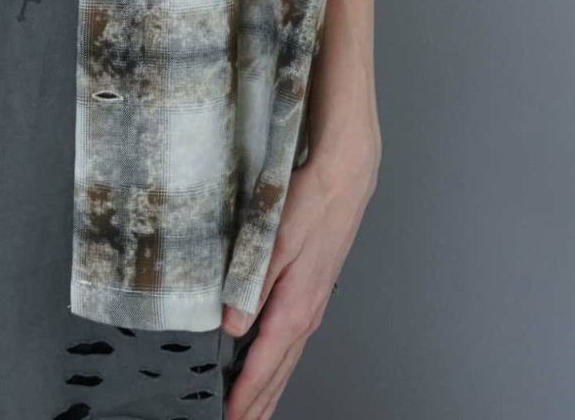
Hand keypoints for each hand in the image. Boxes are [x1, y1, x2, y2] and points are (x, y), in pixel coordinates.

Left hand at [220, 136, 378, 418]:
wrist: (344, 179)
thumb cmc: (310, 204)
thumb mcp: (274, 240)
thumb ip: (252, 284)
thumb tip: (231, 327)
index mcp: (295, 306)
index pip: (265, 363)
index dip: (246, 394)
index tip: (229, 418)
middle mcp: (306, 313)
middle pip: (279, 371)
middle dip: (259, 403)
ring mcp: (312, 304)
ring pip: (287, 359)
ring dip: (269, 388)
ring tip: (254, 412)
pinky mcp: (312, 291)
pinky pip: (292, 341)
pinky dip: (279, 363)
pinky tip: (271, 363)